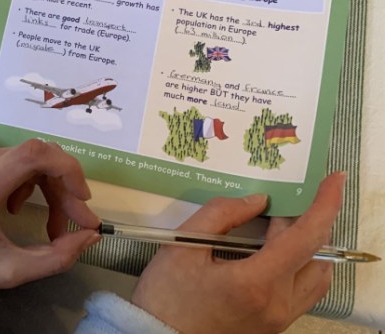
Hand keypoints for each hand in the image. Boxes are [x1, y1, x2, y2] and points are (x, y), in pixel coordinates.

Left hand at [0, 139, 100, 289]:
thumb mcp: (9, 269)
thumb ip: (55, 258)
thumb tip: (89, 236)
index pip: (34, 154)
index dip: (67, 170)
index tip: (82, 200)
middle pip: (39, 157)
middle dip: (65, 190)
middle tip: (80, 224)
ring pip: (30, 160)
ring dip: (50, 190)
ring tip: (52, 227)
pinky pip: (15, 163)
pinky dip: (30, 185)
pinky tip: (17, 210)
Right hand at [132, 172, 344, 333]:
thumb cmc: (165, 297)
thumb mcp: (184, 246)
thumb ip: (221, 215)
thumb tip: (257, 200)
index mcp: (256, 282)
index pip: (307, 238)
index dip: (325, 204)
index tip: (334, 179)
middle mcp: (278, 304)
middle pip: (317, 254)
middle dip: (306, 221)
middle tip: (282, 200)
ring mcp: (279, 318)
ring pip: (317, 276)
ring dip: (310, 245)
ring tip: (281, 226)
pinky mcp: (274, 325)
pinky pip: (304, 291)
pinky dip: (301, 264)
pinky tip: (274, 252)